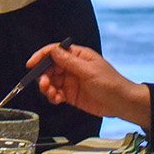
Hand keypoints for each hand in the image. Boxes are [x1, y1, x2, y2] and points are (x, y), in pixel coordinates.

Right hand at [31, 43, 150, 127]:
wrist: (122, 103)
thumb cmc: (111, 83)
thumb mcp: (89, 70)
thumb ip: (69, 61)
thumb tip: (53, 50)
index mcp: (78, 56)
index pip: (54, 52)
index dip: (41, 56)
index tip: (31, 64)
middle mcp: (72, 67)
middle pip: (49, 68)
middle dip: (44, 76)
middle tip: (45, 84)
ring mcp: (71, 81)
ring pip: (51, 82)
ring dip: (47, 88)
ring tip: (52, 94)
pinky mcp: (71, 95)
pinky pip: (56, 94)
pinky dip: (53, 97)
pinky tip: (57, 99)